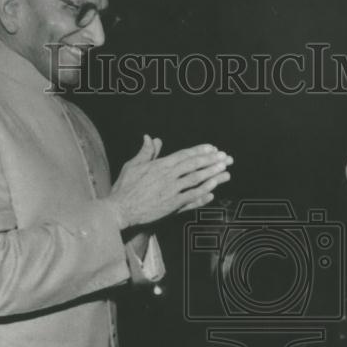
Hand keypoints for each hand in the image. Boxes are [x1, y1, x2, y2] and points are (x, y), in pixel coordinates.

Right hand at [110, 138, 232, 227]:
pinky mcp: (172, 205)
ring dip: (212, 175)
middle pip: (194, 165)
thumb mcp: (133, 166)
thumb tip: (152, 138)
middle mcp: (168, 176)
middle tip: (226, 157)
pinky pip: (191, 197)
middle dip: (211, 160)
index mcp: (159, 165)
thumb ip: (146, 152)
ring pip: (196, 180)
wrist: (120, 209)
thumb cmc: (124, 187)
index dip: (200, 151)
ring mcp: (171, 190)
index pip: (184, 155)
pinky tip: (213, 190)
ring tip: (226, 171)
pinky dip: (203, 193)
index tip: (212, 148)